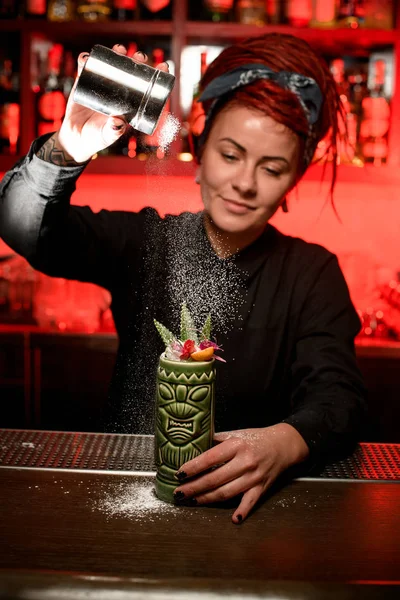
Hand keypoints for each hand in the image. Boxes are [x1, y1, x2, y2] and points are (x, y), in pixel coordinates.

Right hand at [57, 44, 169, 162]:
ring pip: (111, 64)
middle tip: (140, 57)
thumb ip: (113, 131)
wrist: (75, 138)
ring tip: (119, 49)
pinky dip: (85, 60)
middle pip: (130, 71)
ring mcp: (101, 85)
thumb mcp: (107, 135)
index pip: (145, 87)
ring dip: (116, 53)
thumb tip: (117, 122)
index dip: (155, 76)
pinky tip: (87, 57)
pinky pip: (85, 67)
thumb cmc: (95, 138)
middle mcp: (117, 92)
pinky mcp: (83, 82)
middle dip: (137, 60)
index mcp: (129, 103)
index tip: (163, 67)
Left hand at [174, 423, 308, 523]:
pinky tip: (233, 519)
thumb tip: (192, 445)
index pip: (210, 458)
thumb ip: (216, 441)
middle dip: (194, 487)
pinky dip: (242, 511)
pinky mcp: (262, 488)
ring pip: (227, 492)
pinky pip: (250, 502)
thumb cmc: (255, 438)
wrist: (282, 444)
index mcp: (236, 445)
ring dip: (207, 499)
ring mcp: (254, 477)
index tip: (179, 473)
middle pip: (215, 479)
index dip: (193, 467)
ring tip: (192, 501)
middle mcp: (245, 462)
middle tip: (179, 492)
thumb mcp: (235, 433)